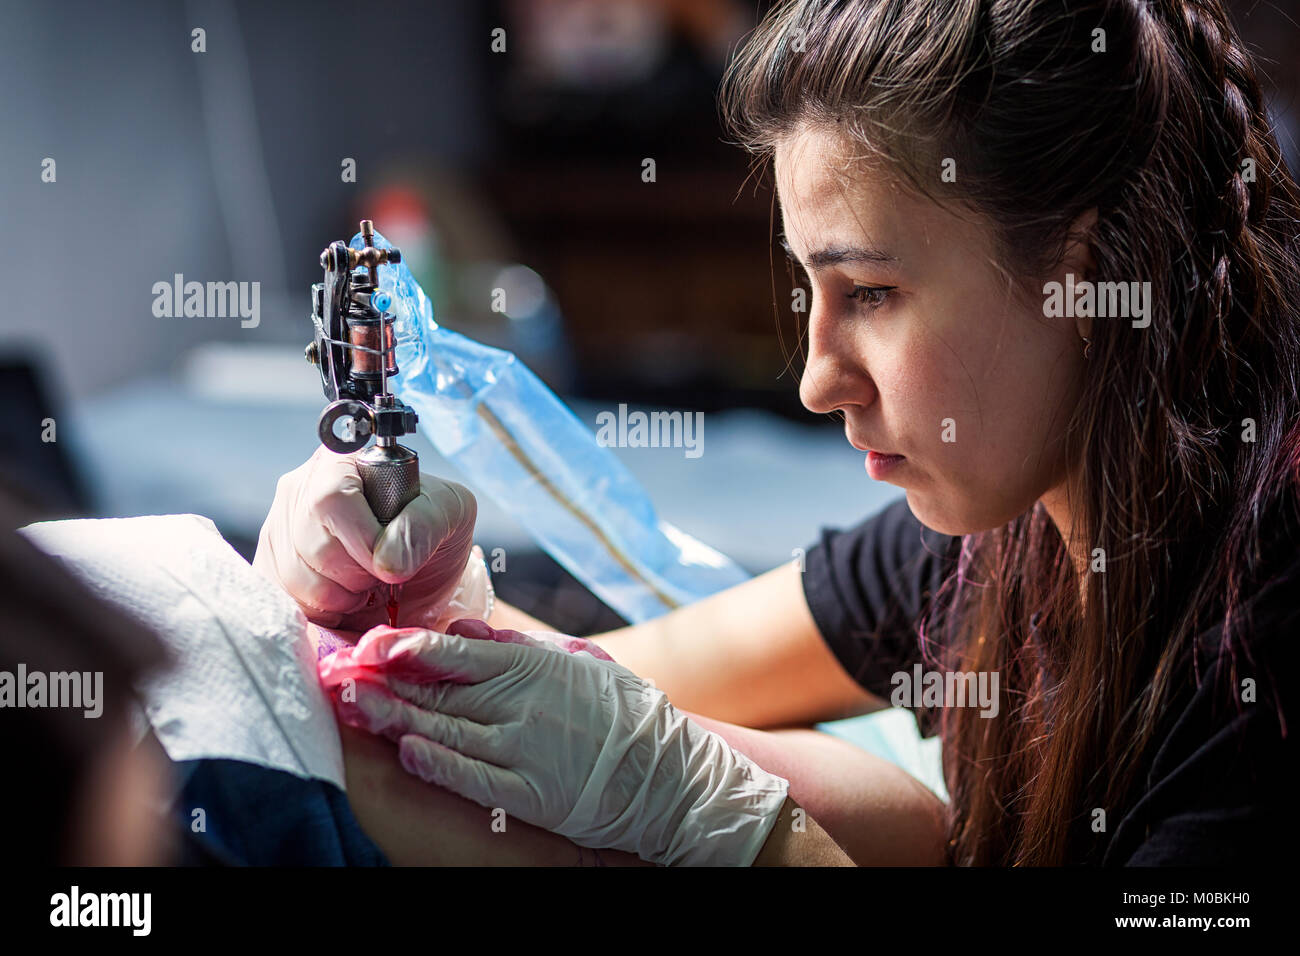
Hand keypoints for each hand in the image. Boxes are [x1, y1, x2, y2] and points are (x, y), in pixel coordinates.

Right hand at [255, 445, 478, 630]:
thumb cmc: (434, 532)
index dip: (362, 541)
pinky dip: (320, 611)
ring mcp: (278, 529)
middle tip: (381, 578)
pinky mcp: (269, 567)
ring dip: (339, 597)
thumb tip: (387, 560)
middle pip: (310, 544)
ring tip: (363, 586)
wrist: (421, 571)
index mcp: (343, 462)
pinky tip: (343, 599)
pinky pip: (283, 600)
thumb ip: (425, 524)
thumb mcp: (451, 513)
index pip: (331, 498)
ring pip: (294, 578)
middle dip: (356, 576)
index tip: (391, 565)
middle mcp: (300, 489)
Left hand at [317, 620, 789, 865]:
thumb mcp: (580, 663)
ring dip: (395, 717)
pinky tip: (405, 752)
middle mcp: (522, 704)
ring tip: (357, 706)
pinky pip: (471, 778)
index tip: (372, 644)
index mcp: (534, 667)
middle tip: (343, 673)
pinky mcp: (528, 793)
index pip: (454, 652)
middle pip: (438, 690)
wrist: (669, 775)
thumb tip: (466, 632)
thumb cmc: (625, 714)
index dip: (407, 648)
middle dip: (385, 681)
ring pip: (444, 730)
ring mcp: (523, 749)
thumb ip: (521, 647)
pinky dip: (436, 763)